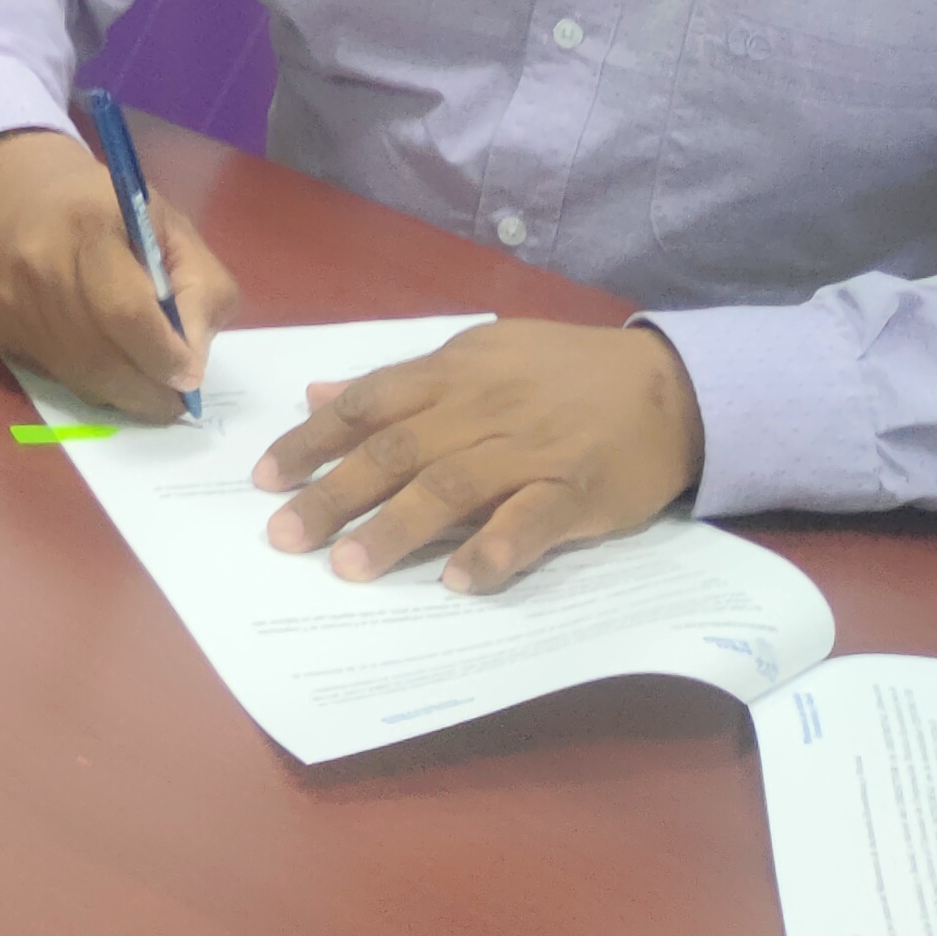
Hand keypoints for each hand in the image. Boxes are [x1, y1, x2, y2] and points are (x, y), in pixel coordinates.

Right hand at [0, 128, 229, 421]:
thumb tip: (194, 359)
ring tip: (149, 391)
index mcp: (90, 225)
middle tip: (176, 403)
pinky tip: (107, 366)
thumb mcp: (170, 225)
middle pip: (100, 357)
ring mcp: (11, 302)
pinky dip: (90, 383)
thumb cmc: (105, 206)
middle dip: (148, 392)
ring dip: (122, 394)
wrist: (14, 189)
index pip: (127, 311)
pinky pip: (54, 376)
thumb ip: (199, 285)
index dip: (163, 355)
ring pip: (77, 376)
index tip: (191, 376)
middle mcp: (40, 265)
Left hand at [253, 319, 707, 591]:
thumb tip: (318, 394)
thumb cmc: (564, 373)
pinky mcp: (578, 491)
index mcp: (454, 371)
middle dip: (333, 494)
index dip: (312, 441)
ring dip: (394, 528)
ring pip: (450, 487)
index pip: (366, 404)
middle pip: (396, 451)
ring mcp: (532, 450)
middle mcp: (484, 407)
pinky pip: (529, 523)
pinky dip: (491, 550)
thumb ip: (400, 382)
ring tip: (347, 568)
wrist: (671, 385)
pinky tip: (454, 581)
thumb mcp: (480, 354)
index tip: (266, 479)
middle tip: (284, 537)